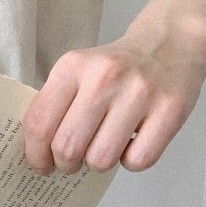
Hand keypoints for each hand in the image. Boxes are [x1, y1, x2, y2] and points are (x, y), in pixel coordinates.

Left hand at [21, 29, 205, 175]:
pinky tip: (131, 143)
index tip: (40, 164)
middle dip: (65, 164)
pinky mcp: (170, 112)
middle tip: (71, 162)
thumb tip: (37, 151)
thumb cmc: (117, 65)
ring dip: (98, 163)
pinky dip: (130, 161)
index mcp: (72, 66)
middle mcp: (104, 78)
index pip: (40, 123)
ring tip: (103, 147)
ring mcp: (139, 95)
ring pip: (101, 159)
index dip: (35, 154)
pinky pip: (137, 161)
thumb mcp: (77, 70)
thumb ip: (56, 103)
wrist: (169, 41)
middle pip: (68, 147)